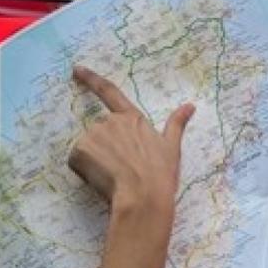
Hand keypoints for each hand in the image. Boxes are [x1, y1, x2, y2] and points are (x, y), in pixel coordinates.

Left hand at [68, 66, 194, 215]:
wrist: (143, 197)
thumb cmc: (160, 174)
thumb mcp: (172, 147)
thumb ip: (176, 123)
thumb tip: (190, 105)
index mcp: (131, 118)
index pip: (109, 92)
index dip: (91, 79)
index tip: (77, 69)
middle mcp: (109, 121)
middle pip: (99, 133)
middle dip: (105, 150)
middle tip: (120, 170)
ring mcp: (92, 135)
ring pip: (88, 148)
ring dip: (96, 160)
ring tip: (114, 177)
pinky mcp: (79, 151)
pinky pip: (77, 161)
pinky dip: (85, 171)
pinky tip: (101, 180)